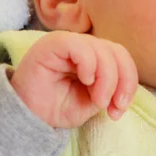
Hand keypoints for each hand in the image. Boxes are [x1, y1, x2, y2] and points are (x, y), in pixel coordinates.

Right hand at [10, 31, 137, 128]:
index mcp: (97, 56)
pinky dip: (90, 65)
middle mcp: (86, 45)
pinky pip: (81, 47)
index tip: (120, 108)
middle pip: (117, 52)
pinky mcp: (55, 42)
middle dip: (122, 81)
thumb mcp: (92, 102)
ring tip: (97, 100)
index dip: (129, 82)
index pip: (122, 58)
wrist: (26, 114)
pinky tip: (86, 80)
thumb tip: (122, 90)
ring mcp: (71, 41)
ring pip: (103, 50)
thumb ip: (109, 91)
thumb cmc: (58, 105)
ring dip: (107, 79)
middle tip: (113, 106)